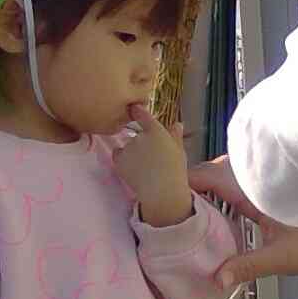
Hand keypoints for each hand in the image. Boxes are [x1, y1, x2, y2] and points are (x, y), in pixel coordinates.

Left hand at [112, 105, 192, 225]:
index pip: (141, 113)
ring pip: (126, 146)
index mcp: (155, 131)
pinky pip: (118, 156)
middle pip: (136, 135)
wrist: (162, 191)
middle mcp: (139, 136)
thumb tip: (177, 124)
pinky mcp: (118, 160)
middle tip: (151, 159)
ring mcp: (127, 148)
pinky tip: (134, 170)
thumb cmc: (175, 171)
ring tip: (144, 168)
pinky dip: (122, 160)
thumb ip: (175, 136)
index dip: (136, 109)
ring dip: (132, 153)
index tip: (133, 107)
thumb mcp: (179, 151)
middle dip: (140, 143)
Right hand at [184, 157, 297, 282]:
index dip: (180, 187)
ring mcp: (268, 174)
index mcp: (251, 185)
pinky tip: (225, 214)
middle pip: (211, 172)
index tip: (163, 207)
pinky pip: (244, 178)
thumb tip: (215, 279)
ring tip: (194, 219)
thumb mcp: (284, 256)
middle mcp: (256, 172)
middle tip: (174, 220)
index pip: (203, 175)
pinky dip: (230, 191)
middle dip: (192, 191)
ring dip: (211, 191)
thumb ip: (246, 266)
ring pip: (228, 173)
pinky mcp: (279, 181)